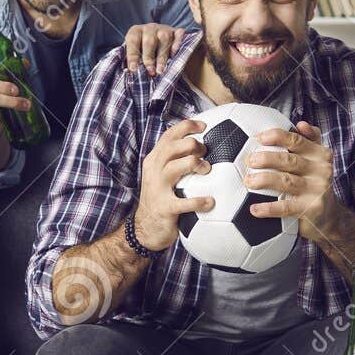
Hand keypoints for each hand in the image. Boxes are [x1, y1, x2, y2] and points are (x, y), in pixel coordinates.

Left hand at [125, 23, 185, 74]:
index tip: (134, 69)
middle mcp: (150, 28)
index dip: (133, 55)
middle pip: (149, 41)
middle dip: (149, 57)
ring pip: (164, 39)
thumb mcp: (136, 53)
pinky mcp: (176, 31)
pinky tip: (173, 55)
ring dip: (162, 57)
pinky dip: (177, 44)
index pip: (133, 41)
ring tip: (160, 70)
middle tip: (150, 71)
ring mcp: (164, 29)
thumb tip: (133, 72)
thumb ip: (135, 61)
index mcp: (136, 31)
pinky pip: (178, 35)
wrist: (157, 42)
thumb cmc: (144, 51)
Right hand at [132, 119, 211, 251]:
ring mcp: (158, 189)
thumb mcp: (162, 175)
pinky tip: (210, 202)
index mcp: (154, 160)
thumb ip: (175, 160)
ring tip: (206, 171)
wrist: (144, 228)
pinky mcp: (164, 208)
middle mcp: (154, 171)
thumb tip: (200, 144)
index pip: (169, 135)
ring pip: (176, 166)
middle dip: (194, 146)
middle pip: (174, 147)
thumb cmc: (160, 198)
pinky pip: (184, 202)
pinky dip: (199, 201)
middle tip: (204, 156)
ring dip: (197, 165)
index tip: (204, 126)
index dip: (187, 126)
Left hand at [244, 121, 336, 233]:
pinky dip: (268, 208)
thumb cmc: (314, 183)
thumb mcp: (317, 161)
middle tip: (249, 161)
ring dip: (263, 180)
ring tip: (248, 181)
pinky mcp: (311, 209)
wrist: (329, 217)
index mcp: (320, 154)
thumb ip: (310, 140)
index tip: (258, 138)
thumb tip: (300, 123)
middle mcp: (322, 170)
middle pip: (289, 160)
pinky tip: (254, 209)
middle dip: (266, 158)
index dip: (276, 136)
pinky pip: (286, 208)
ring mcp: (317, 190)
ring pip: (286, 182)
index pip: (296, 140)